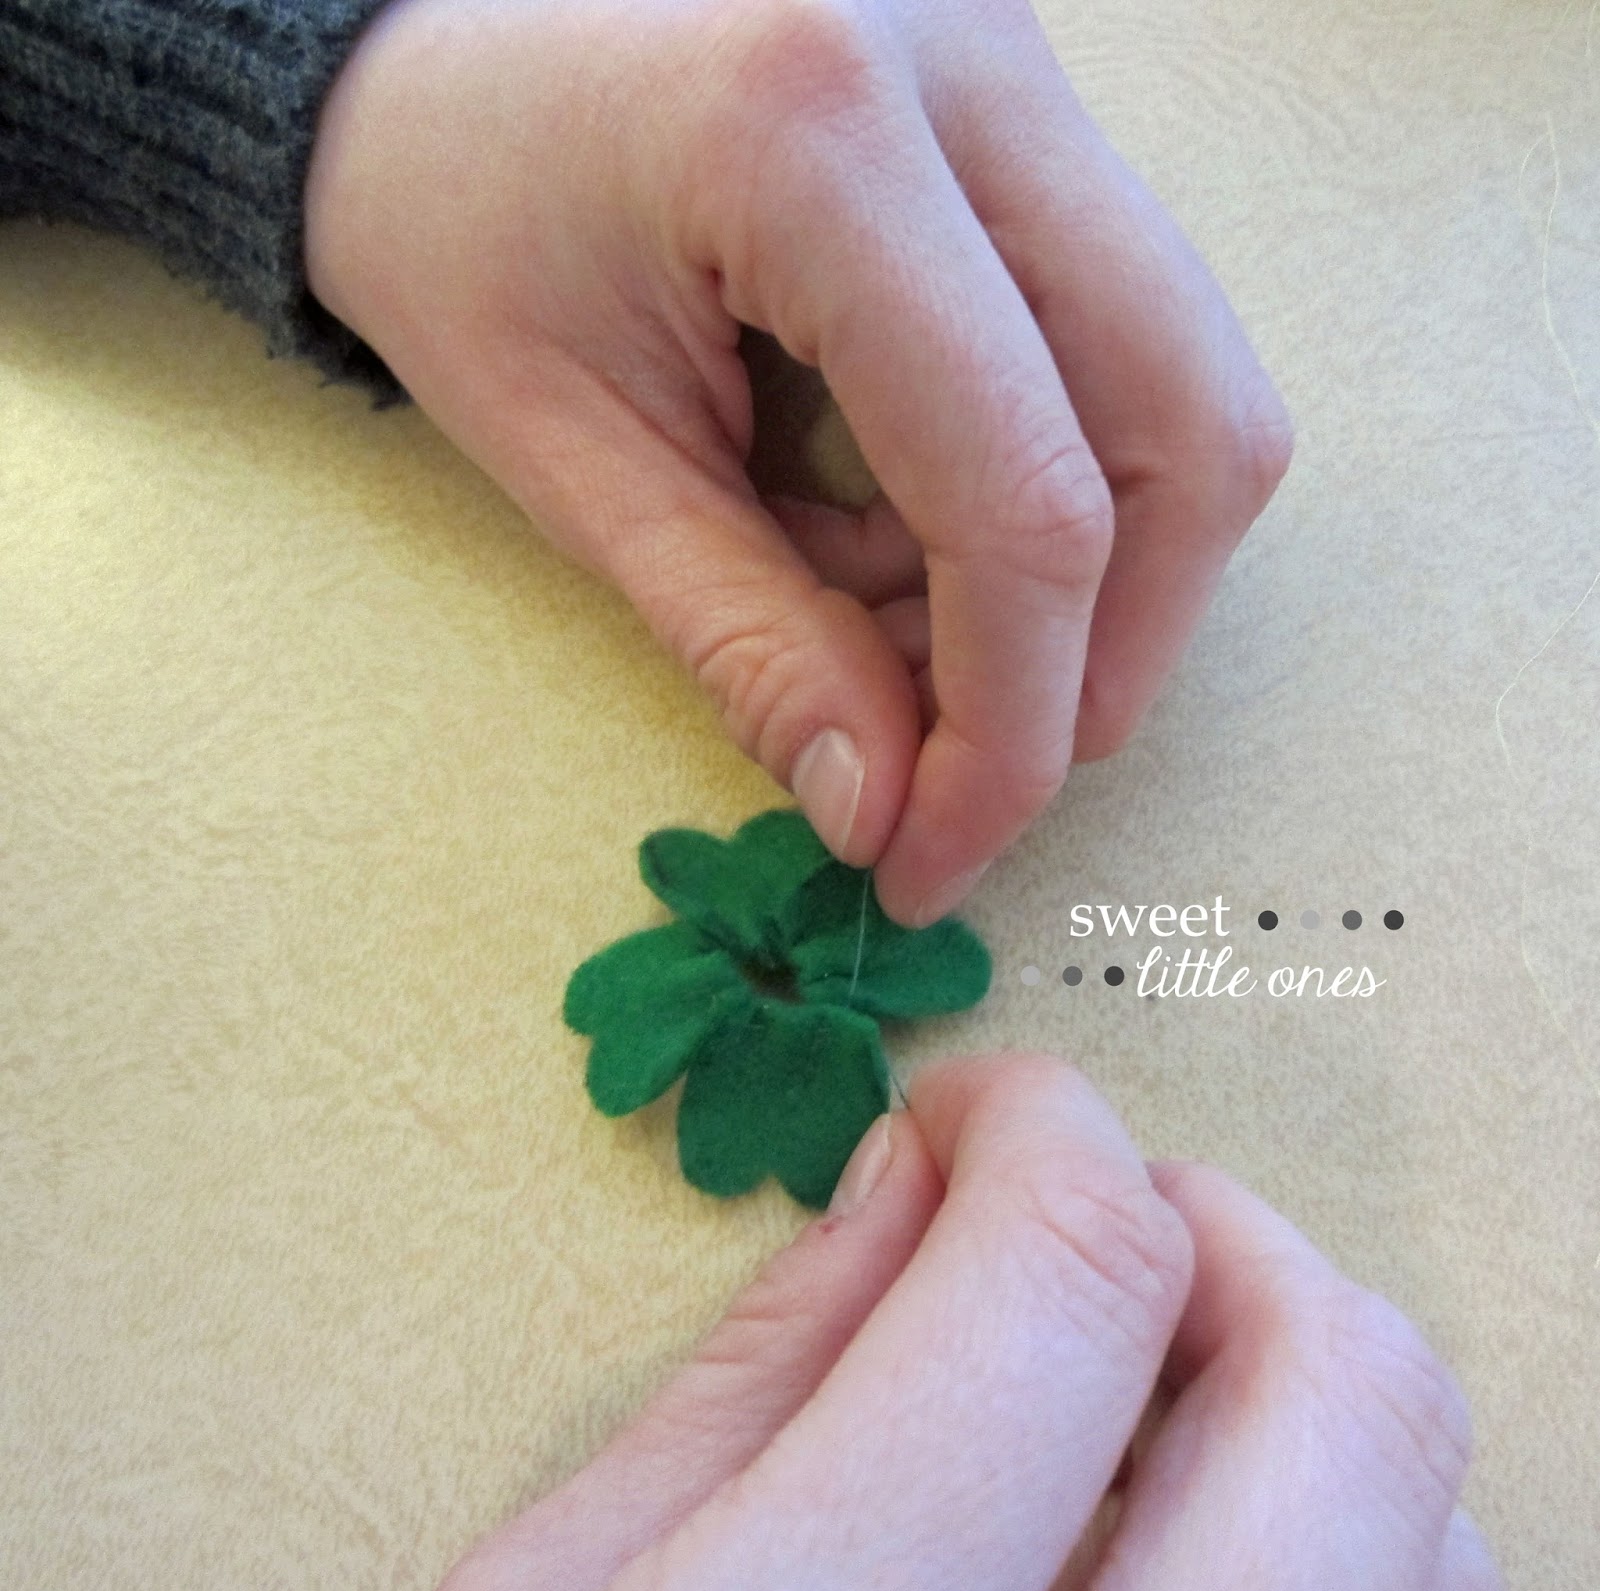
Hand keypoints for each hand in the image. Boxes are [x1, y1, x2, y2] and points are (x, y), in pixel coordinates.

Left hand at [303, 0, 1292, 925]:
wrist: (430, 49)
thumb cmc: (455, 227)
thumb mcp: (576, 460)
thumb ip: (751, 642)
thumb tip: (888, 810)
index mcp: (817, 139)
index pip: (1023, 494)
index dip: (1010, 723)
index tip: (940, 852)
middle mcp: (974, 72)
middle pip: (1190, 427)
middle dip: (1101, 654)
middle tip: (971, 772)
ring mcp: (1026, 74)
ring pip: (1191, 386)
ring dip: (1092, 577)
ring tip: (916, 637)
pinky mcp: (1032, 115)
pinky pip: (1128, 345)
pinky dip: (1056, 490)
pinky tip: (919, 532)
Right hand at [434, 1054, 1499, 1590]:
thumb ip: (759, 1361)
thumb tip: (911, 1170)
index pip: (1075, 1271)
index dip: (1039, 1123)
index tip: (973, 1112)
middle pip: (1341, 1389)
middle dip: (1217, 1227)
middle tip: (1077, 1222)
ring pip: (1434, 1540)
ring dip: (1294, 1391)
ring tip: (1120, 1400)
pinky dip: (1338, 1551)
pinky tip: (1167, 1553)